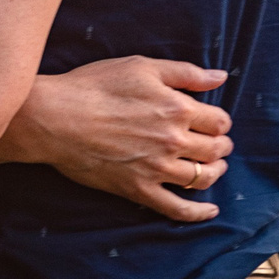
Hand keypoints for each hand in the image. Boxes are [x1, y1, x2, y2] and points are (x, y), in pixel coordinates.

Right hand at [0, 57, 233, 221]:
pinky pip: (178, 209)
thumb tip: (220, 76)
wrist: (56, 117)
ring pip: (203, 178)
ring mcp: (157, 169)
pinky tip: (210, 210)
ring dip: (215, 172)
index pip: (218, 121)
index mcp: (176, 107)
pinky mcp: (139, 190)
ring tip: (213, 167)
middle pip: (215, 149)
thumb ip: (185, 72)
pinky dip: (198, 213)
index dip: (220, 121)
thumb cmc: (95, 85)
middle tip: (217, 144)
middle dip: (221, 146)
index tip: (213, 121)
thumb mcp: (141, 66)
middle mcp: (173, 140)